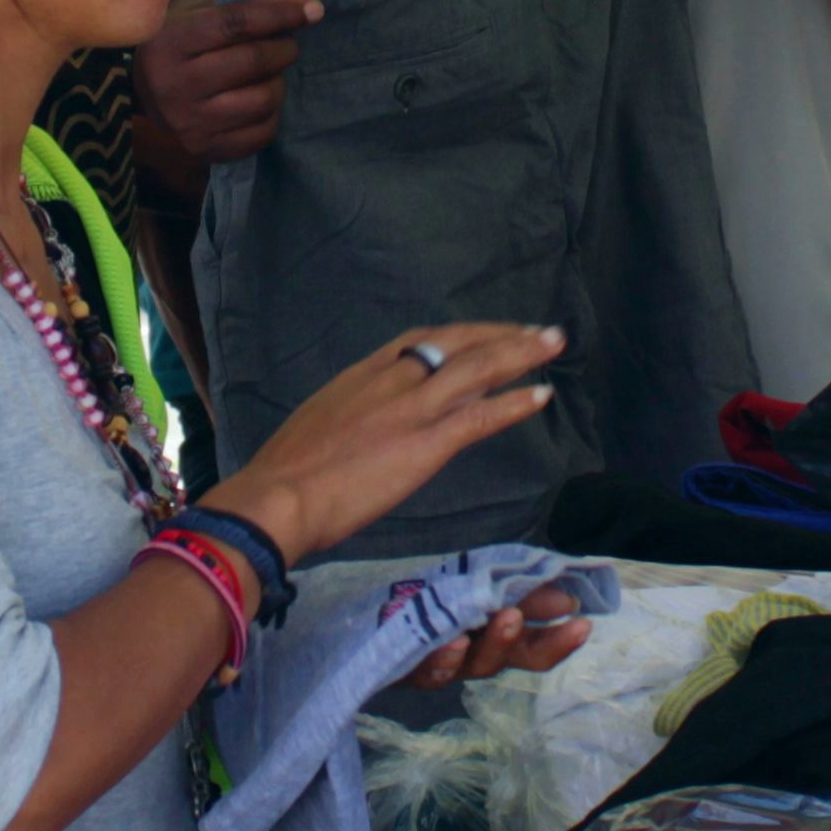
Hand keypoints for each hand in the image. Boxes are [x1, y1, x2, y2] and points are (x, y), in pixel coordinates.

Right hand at [135, 0, 318, 168]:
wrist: (143, 95)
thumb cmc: (179, 44)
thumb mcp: (196, 15)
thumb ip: (243, 7)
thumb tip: (304, 7)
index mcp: (171, 42)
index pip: (235, 23)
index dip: (279, 13)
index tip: (312, 8)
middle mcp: (175, 84)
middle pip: (253, 62)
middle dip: (284, 49)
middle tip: (287, 45)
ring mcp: (189, 122)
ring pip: (263, 99)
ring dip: (278, 82)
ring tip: (270, 75)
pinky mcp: (204, 149)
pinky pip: (261, 133)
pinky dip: (272, 114)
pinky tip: (260, 101)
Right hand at [207, 323, 564, 563]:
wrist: (276, 499)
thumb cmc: (283, 477)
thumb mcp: (317, 425)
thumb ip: (348, 417)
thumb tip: (364, 427)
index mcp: (360, 375)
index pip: (418, 340)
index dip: (460, 334)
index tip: (484, 333)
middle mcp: (389, 381)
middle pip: (456, 343)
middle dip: (499, 333)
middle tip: (536, 331)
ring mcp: (409, 410)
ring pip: (477, 369)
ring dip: (520, 352)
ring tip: (554, 343)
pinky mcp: (425, 444)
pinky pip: (480, 417)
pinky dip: (514, 403)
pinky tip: (541, 395)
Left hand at [398, 585, 590, 690]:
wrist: (362, 618)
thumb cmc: (426, 599)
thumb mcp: (475, 585)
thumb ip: (518, 592)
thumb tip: (568, 596)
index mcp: (490, 639)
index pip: (533, 647)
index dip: (560, 640)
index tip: (584, 622)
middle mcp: (470, 657)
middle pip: (508, 661)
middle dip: (536, 643)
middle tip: (558, 617)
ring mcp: (438, 665)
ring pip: (471, 665)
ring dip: (494, 642)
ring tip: (507, 617)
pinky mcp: (405, 669)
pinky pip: (427, 670)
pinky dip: (442, 658)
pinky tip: (451, 643)